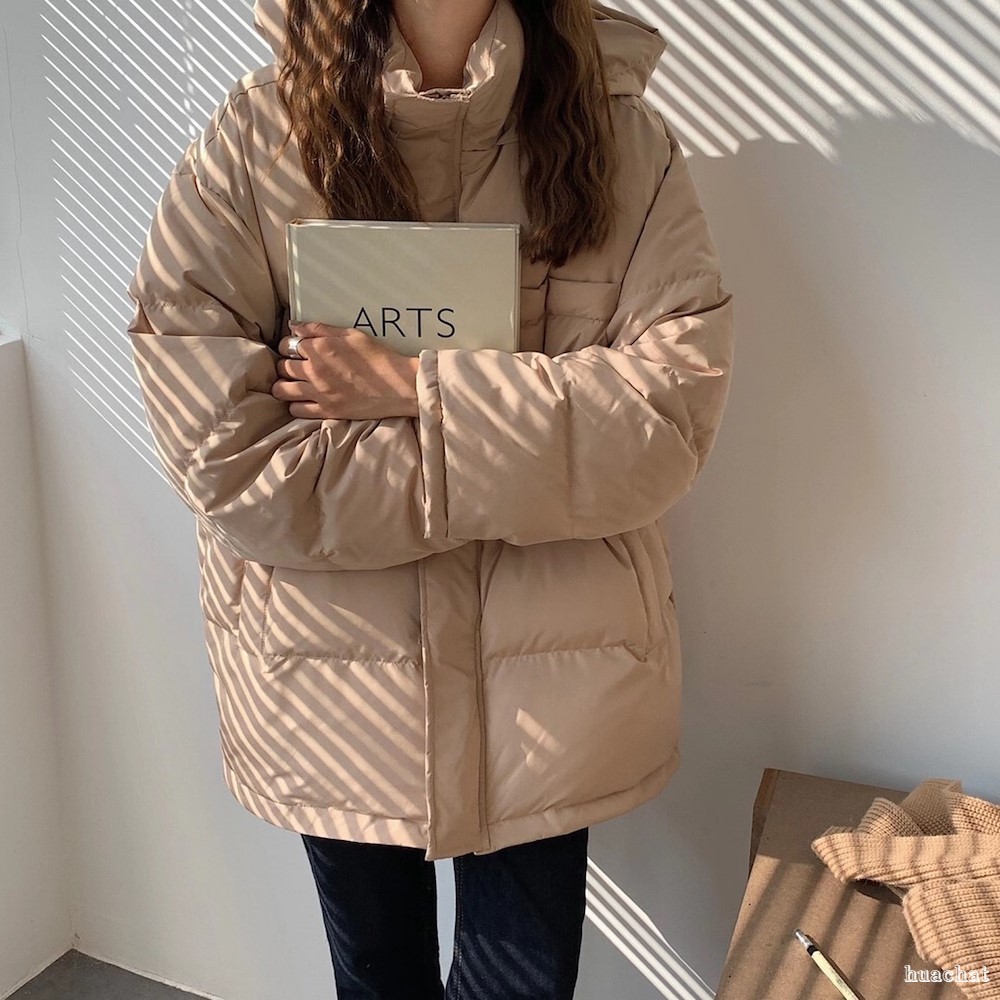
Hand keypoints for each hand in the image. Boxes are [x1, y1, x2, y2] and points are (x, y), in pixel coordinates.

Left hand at [271, 317, 419, 419]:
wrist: (398, 386)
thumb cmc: (378, 358)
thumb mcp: (351, 334)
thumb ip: (320, 329)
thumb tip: (294, 326)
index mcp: (320, 348)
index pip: (286, 344)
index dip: (288, 345)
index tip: (295, 349)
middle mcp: (314, 370)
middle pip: (281, 366)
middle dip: (284, 364)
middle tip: (294, 366)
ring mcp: (318, 392)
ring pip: (282, 389)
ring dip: (283, 385)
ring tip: (291, 384)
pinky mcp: (326, 411)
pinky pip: (295, 410)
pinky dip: (295, 405)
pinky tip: (303, 400)